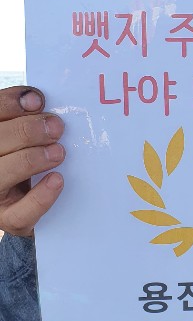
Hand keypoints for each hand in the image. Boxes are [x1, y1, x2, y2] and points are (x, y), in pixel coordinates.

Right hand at [0, 87, 64, 236]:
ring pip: (2, 174)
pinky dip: (41, 197)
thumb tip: (35, 101)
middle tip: (56, 127)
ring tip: (58, 152)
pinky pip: (21, 213)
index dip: (10, 103)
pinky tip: (57, 179)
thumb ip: (23, 117)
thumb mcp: (19, 136)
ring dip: (32, 159)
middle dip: (26, 131)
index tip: (38, 100)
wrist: (24, 201)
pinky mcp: (7, 219)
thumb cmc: (21, 157)